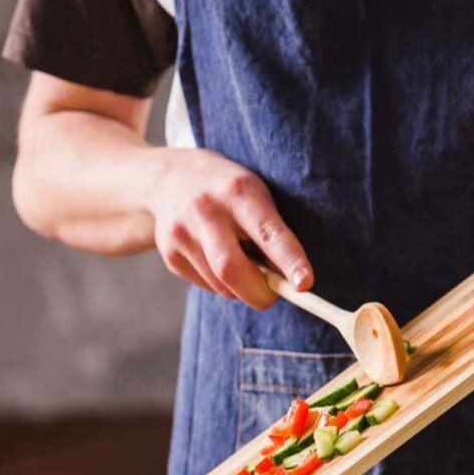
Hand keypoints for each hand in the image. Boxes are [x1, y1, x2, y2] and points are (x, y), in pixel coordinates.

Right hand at [145, 148, 312, 309]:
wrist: (169, 178)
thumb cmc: (227, 190)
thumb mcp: (253, 194)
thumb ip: (269, 233)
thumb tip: (285, 281)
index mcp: (237, 191)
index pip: (268, 233)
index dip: (289, 260)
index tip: (304, 284)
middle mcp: (206, 211)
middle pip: (232, 269)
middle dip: (258, 292)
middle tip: (273, 296)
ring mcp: (182, 234)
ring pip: (220, 285)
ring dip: (239, 286)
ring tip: (239, 259)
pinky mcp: (170, 255)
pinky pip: (205, 285)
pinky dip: (220, 283)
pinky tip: (215, 258)